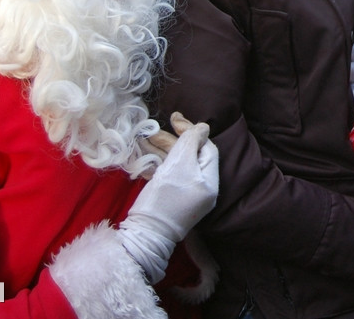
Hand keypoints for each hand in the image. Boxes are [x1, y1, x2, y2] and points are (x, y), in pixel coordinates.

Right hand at [119, 114, 219, 281]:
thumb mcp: (179, 164)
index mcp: (210, 182)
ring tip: (144, 141)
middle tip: (152, 132)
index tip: (174, 120)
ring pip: (176, 166)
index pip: (207, 149)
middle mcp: (202, 189)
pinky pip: (167, 177)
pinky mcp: (171, 201)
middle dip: (171, 142)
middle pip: (190, 157)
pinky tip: (143, 161)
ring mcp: (187, 197)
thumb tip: (203, 127)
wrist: (144, 234)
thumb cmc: (164, 198)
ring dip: (160, 152)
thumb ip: (191, 142)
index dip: (192, 132)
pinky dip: (156, 166)